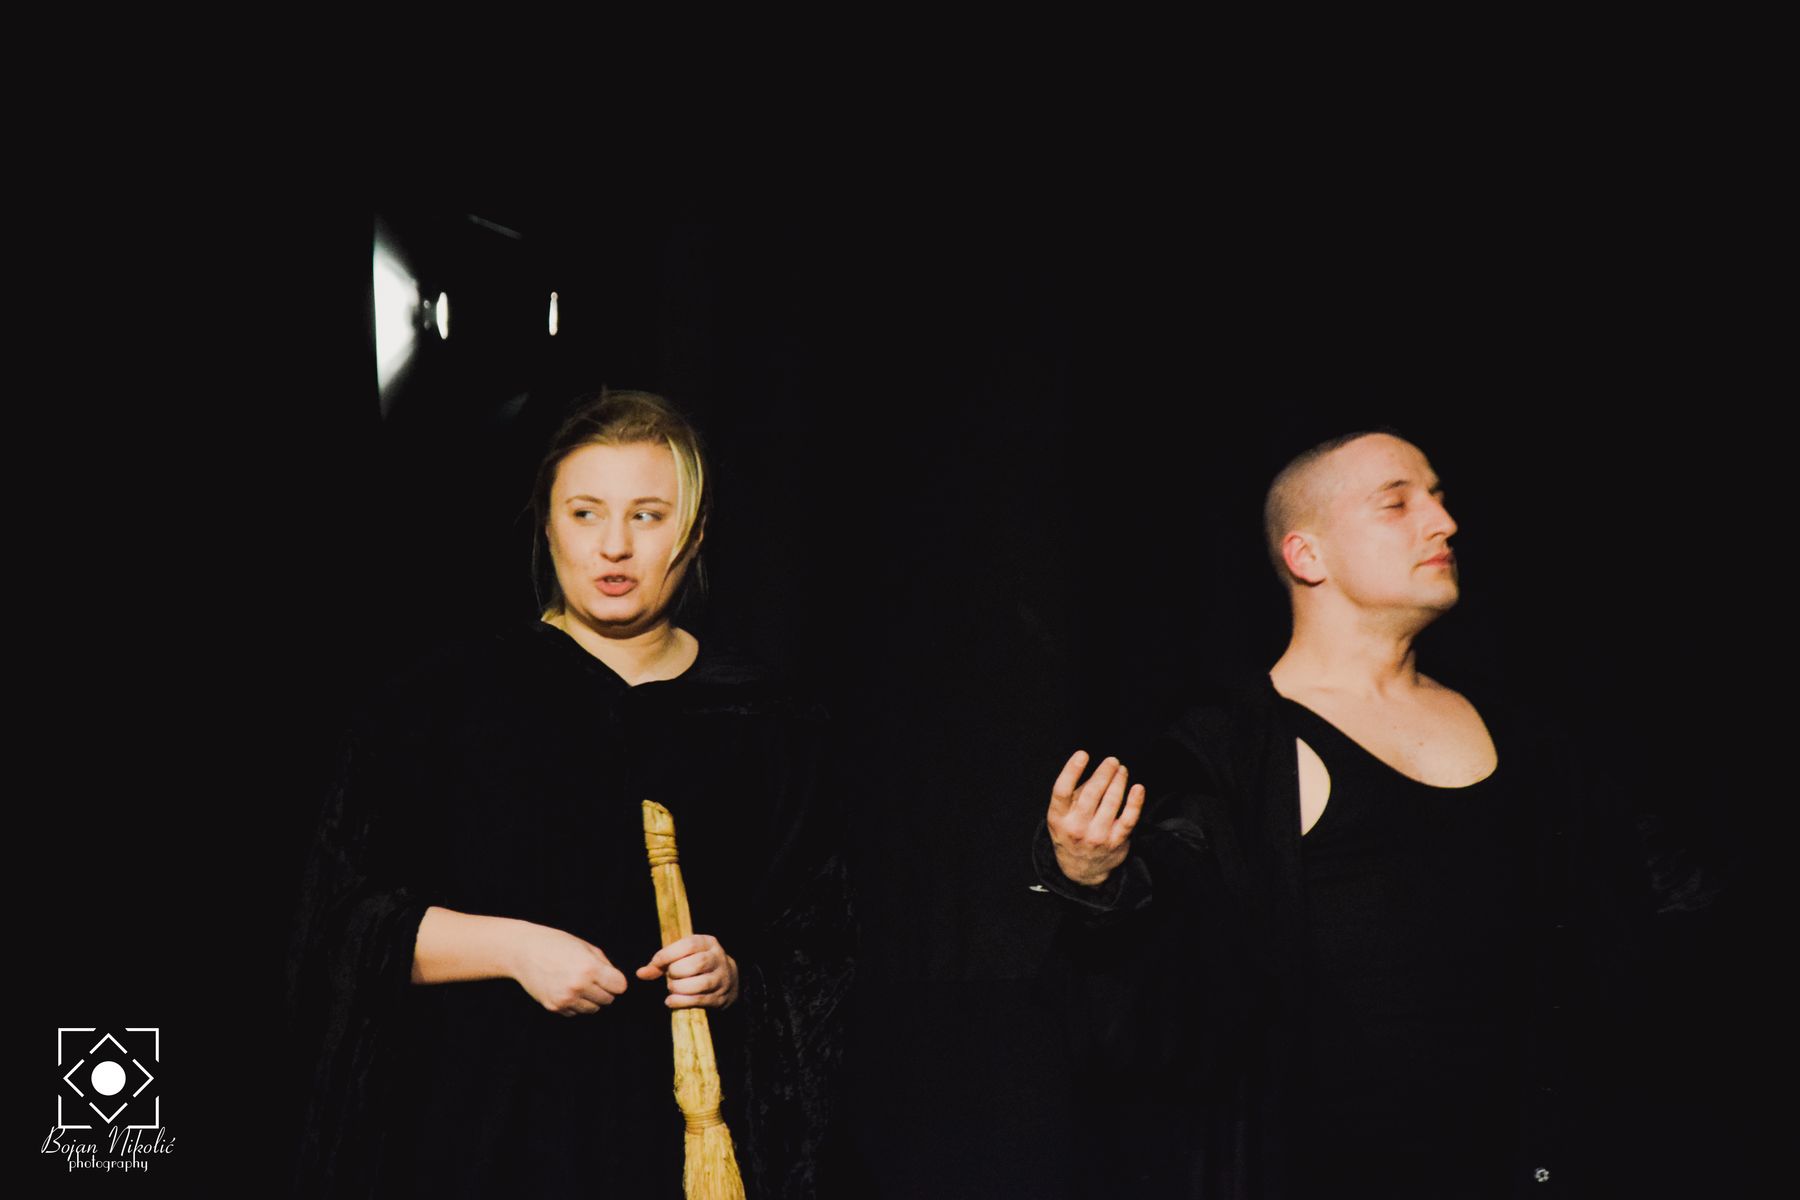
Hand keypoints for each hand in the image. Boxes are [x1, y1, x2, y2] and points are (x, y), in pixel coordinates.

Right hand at [510, 924, 629, 1015]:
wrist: (523, 951)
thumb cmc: (556, 944)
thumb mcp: (585, 947)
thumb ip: (605, 965)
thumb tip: (618, 983)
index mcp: (590, 968)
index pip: (620, 987)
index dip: (616, 981)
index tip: (610, 976)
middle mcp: (578, 986)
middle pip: (608, 1000)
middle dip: (605, 990)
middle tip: (593, 979)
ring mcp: (565, 999)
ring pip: (593, 1009)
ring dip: (591, 999)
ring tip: (579, 984)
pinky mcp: (554, 1007)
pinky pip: (576, 1012)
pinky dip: (575, 1003)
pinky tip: (566, 988)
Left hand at [637, 934, 739, 1008]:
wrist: (728, 980)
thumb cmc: (697, 965)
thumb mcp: (683, 956)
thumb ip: (661, 963)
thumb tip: (641, 973)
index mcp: (708, 943)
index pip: (689, 945)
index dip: (669, 954)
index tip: (656, 963)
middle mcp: (717, 959)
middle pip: (697, 964)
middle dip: (677, 972)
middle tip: (669, 976)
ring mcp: (721, 979)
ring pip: (700, 983)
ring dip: (679, 988)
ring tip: (671, 988)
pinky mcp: (719, 997)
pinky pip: (700, 1000)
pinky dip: (681, 1002)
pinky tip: (670, 1001)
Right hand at [1046, 750, 1145, 887]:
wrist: (1081, 870)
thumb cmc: (1071, 833)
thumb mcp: (1061, 816)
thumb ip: (1074, 795)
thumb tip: (1097, 771)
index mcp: (1058, 817)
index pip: (1062, 790)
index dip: (1071, 770)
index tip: (1083, 754)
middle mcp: (1076, 827)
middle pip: (1091, 793)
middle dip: (1104, 773)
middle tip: (1112, 761)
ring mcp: (1097, 836)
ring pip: (1111, 802)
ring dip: (1119, 781)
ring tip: (1121, 770)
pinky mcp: (1116, 842)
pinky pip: (1129, 819)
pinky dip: (1135, 802)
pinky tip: (1138, 788)